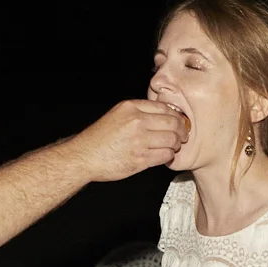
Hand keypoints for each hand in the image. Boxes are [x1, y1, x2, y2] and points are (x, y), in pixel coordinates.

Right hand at [73, 100, 188, 181]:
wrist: (84, 156)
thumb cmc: (100, 138)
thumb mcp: (117, 115)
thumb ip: (138, 113)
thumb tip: (163, 116)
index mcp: (130, 107)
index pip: (164, 108)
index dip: (176, 116)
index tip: (179, 122)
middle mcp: (136, 121)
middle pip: (173, 123)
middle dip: (182, 131)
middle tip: (183, 136)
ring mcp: (139, 141)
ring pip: (172, 140)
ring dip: (176, 145)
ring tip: (173, 147)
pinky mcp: (141, 158)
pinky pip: (165, 155)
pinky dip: (169, 156)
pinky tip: (164, 156)